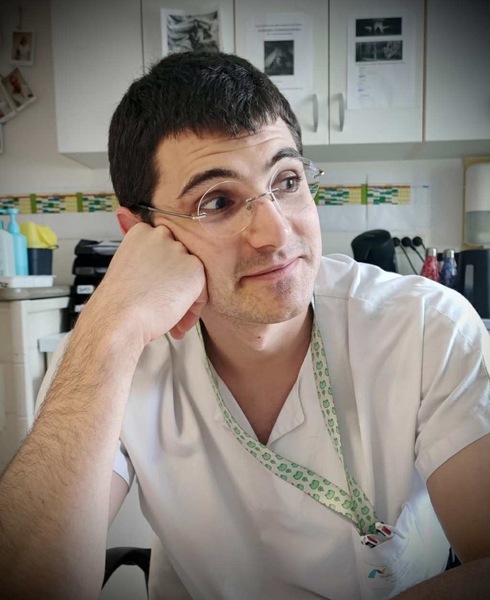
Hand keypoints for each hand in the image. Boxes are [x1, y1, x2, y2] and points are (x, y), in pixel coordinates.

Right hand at [79, 222, 206, 346]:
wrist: (120, 317)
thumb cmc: (119, 302)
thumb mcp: (127, 267)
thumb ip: (145, 258)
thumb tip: (154, 259)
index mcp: (142, 232)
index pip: (163, 250)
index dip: (161, 274)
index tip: (155, 289)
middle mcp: (162, 235)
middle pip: (179, 262)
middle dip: (174, 286)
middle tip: (162, 306)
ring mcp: (179, 251)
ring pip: (191, 277)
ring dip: (184, 300)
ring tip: (171, 321)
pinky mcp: (194, 268)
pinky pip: (202, 291)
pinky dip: (193, 310)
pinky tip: (178, 324)